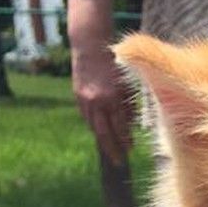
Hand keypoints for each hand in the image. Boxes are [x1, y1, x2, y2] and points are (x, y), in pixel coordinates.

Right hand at [72, 42, 133, 164]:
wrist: (89, 44)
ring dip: (103, 139)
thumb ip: (129, 105)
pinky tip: (101, 132)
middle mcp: (97, 101)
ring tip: (111, 150)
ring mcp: (85, 99)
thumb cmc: (114, 62)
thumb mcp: (126, 83)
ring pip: (94, 127)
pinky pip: (87, 117)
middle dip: (112, 149)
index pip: (120, 127)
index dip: (125, 141)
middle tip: (119, 162)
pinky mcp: (77, 96)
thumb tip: (130, 127)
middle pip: (105, 133)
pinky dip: (95, 126)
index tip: (130, 151)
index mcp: (112, 97)